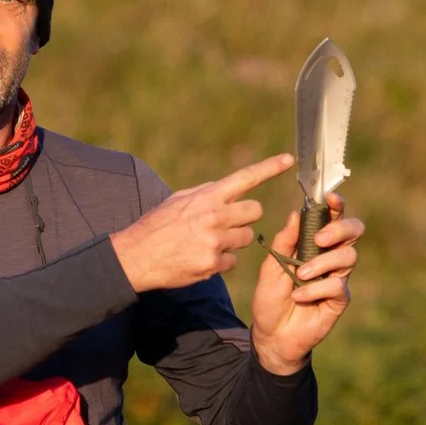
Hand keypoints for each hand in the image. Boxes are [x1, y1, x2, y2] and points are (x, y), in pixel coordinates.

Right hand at [110, 154, 295, 291]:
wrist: (136, 256)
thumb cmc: (156, 226)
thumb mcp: (177, 201)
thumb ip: (205, 194)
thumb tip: (225, 189)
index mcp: (207, 197)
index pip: (245, 178)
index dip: (270, 168)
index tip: (289, 160)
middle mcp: (214, 216)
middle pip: (254, 212)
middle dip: (244, 217)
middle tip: (224, 224)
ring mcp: (215, 242)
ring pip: (247, 238)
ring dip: (234, 240)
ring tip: (208, 243)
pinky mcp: (213, 264)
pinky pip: (232, 262)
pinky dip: (220, 262)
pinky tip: (200, 259)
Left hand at [251, 192, 361, 374]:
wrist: (270, 335)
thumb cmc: (270, 300)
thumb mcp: (271, 268)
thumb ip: (284, 243)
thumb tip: (296, 214)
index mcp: (314, 244)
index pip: (333, 218)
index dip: (336, 205)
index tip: (330, 198)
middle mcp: (330, 257)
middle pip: (353, 231)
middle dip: (340, 229)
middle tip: (319, 239)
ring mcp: (337, 278)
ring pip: (348, 257)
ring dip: (323, 263)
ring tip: (301, 276)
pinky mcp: (339, 300)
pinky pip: (338, 286)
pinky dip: (316, 289)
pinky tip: (299, 297)